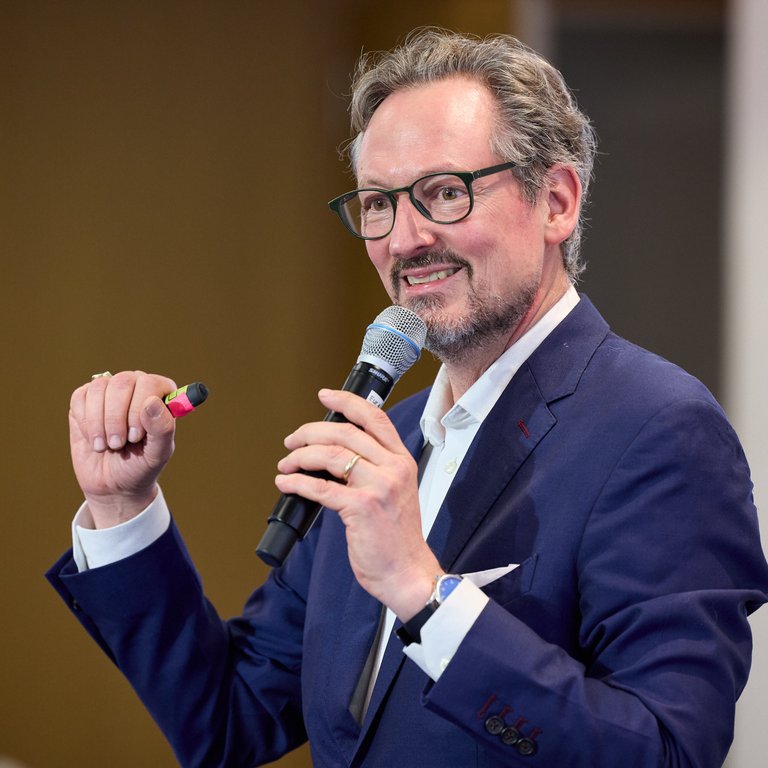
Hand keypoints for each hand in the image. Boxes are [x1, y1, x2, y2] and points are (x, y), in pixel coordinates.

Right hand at [69, 371, 177, 527]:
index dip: (139, 408)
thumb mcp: (157, 454)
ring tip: (106, 446)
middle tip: (118, 444)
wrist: (112, 485)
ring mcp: (110, 392)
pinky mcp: (85, 400)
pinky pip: (80, 397)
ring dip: (99, 422)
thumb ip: (163, 428)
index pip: (150, 383)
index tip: (136, 436)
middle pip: (122, 382)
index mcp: (160, 396)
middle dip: (117, 418)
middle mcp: (136, 387)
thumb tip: (152, 401)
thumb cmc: (141, 466)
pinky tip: (93, 439)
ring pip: (99, 387)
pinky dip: (85, 422)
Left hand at [275, 388, 441, 619]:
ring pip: (331, 456)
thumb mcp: (395, 492)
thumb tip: (332, 455)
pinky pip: (321, 488)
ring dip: (300, 457)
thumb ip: (374, 469)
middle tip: (292, 440)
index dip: (347, 402)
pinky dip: (297, 483)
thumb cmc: (397, 537)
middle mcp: (393, 469)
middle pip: (345, 433)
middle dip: (311, 433)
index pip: (375, 418)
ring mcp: (379, 487)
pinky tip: (286, 483)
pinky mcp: (362, 508)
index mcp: (402, 461)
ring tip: (286, 464)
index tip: (325, 395)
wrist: (407, 572)